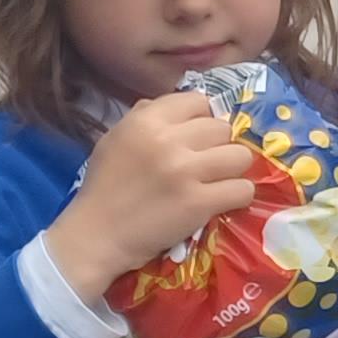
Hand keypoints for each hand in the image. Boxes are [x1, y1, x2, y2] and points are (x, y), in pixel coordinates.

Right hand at [48, 91, 262, 291]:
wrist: (95, 236)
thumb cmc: (105, 188)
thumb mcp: (115, 138)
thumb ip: (146, 117)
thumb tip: (184, 106)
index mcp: (145, 121)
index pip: (198, 101)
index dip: (202, 119)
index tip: (196, 138)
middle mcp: (167, 141)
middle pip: (223, 129)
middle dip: (218, 146)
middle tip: (206, 164)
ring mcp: (185, 171)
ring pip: (240, 156)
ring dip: (233, 170)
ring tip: (218, 181)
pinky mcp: (199, 202)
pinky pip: (243, 189)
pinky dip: (237, 196)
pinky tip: (221, 201)